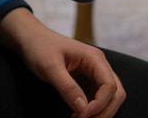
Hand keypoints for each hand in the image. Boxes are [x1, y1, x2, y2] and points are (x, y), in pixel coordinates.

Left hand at [0, 9, 125, 117]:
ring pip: (110, 97)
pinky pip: (98, 97)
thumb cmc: (40, 48)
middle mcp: (99, 66)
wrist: (31, 39)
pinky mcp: (87, 80)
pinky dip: (93, 109)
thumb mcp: (50, 68)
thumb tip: (83, 108)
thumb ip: (67, 87)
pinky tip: (78, 115)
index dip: (99, 105)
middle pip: (116, 93)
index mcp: (94, 58)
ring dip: (100, 111)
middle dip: (104, 111)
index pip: (110, 86)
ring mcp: (95, 73)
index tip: (80, 116)